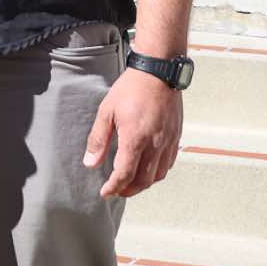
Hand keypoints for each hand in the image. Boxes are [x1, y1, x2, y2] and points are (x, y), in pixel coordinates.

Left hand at [83, 68, 182, 198]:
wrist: (159, 72)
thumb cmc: (130, 89)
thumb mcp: (107, 111)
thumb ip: (99, 139)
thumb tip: (91, 163)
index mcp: (135, 138)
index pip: (125, 174)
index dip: (114, 187)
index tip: (105, 193)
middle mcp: (155, 144)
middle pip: (143, 180)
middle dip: (128, 190)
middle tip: (116, 190)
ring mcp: (168, 142)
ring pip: (158, 175)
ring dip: (144, 184)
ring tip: (130, 182)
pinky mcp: (176, 137)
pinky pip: (168, 164)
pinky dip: (157, 172)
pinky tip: (148, 168)